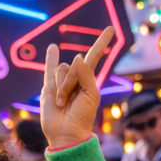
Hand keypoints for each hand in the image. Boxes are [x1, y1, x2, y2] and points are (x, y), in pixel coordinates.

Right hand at [41, 26, 115, 147]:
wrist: (67, 132)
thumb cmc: (83, 116)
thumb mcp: (91, 94)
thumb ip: (85, 75)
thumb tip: (75, 58)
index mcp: (88, 79)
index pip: (94, 55)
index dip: (102, 42)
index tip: (111, 28)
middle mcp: (76, 77)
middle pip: (73, 66)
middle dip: (72, 82)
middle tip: (71, 100)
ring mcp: (62, 81)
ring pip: (61, 71)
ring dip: (62, 87)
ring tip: (61, 103)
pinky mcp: (49, 87)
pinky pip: (49, 68)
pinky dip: (50, 58)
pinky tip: (53, 48)